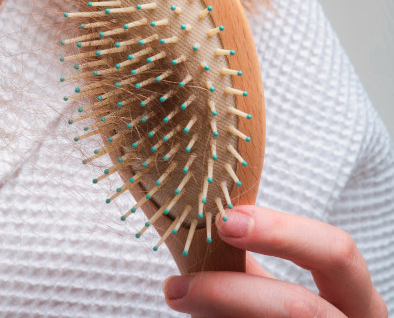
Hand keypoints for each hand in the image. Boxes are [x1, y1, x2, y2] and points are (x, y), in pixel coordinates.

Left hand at [162, 205, 387, 316]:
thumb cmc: (277, 317)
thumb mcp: (273, 291)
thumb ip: (248, 265)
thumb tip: (198, 229)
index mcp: (354, 298)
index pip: (336, 253)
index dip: (282, 232)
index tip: (225, 220)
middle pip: (299, 307)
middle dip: (230, 291)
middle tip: (177, 284)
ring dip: (212, 312)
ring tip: (175, 299)